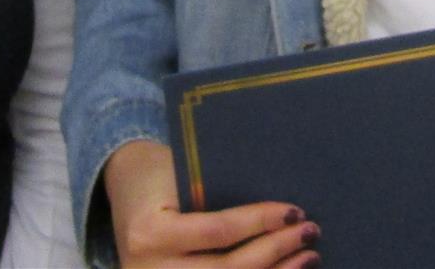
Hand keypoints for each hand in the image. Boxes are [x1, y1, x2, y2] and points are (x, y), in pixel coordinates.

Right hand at [105, 140, 320, 267]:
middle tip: (309, 233)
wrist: (125, 198)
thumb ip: (218, 193)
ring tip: (308, 257)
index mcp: (150, 233)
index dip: (260, 223)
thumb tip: (280, 206)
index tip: (294, 211)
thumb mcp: (180, 177)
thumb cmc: (162, 177)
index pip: (217, 232)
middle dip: (276, 253)